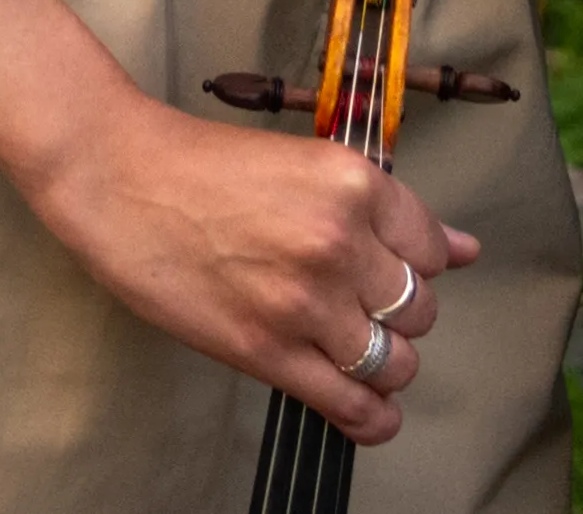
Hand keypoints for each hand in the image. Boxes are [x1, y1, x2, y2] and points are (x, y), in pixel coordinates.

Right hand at [21, 104, 475, 446]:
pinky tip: (367, 412)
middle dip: (399, 316)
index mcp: (353, 183)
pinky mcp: (269, 350)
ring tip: (354, 351)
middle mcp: (339, 242)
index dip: (415, 267)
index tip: (389, 271)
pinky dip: (371, 418)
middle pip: (420, 310)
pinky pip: (352, 404)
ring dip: (384, 365)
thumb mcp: (305, 164)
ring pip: (397, 363)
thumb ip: (385, 212)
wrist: (118, 178)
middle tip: (359, 306)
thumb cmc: (200, 165)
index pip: (433, 250)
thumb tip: (463, 248)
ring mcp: (306, 301)